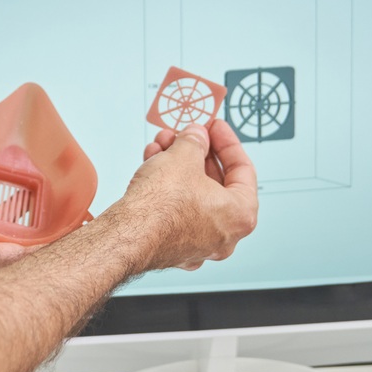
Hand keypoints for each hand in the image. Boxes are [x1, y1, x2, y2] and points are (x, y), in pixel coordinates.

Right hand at [106, 120, 258, 271]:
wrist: (127, 235)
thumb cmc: (162, 209)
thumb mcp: (184, 156)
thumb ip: (195, 140)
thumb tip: (197, 136)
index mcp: (240, 215)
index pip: (243, 169)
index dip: (227, 142)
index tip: (215, 128)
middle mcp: (223, 234)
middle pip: (215, 182)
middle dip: (196, 153)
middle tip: (187, 135)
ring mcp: (198, 242)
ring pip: (193, 194)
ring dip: (178, 165)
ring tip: (163, 145)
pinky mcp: (173, 244)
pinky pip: (177, 208)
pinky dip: (167, 186)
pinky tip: (153, 164)